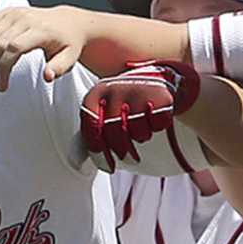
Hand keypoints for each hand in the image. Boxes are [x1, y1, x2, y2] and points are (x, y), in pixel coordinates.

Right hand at [0, 6, 91, 88]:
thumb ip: (59, 68)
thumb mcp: (70, 57)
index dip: (3, 68)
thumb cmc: (68, 42)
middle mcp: (26, 19)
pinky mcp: (8, 11)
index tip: (1, 85)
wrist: (68, 21)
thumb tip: (47, 76)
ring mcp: (15, 13)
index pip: (14, 48)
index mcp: (40, 30)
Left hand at [79, 62, 202, 160]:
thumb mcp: (104, 109)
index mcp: (96, 94)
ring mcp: (137, 90)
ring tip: (141, 131)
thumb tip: (83, 160)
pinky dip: (156, 127)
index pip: (92, 126)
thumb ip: (94, 130)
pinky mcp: (159, 95)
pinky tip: (153, 120)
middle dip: (121, 150)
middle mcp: (114, 89)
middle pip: (114, 131)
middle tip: (127, 158)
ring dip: (140, 137)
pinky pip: (157, 124)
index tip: (108, 166)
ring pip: (137, 130)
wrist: (154, 77)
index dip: (98, 150)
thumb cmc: (125, 102)